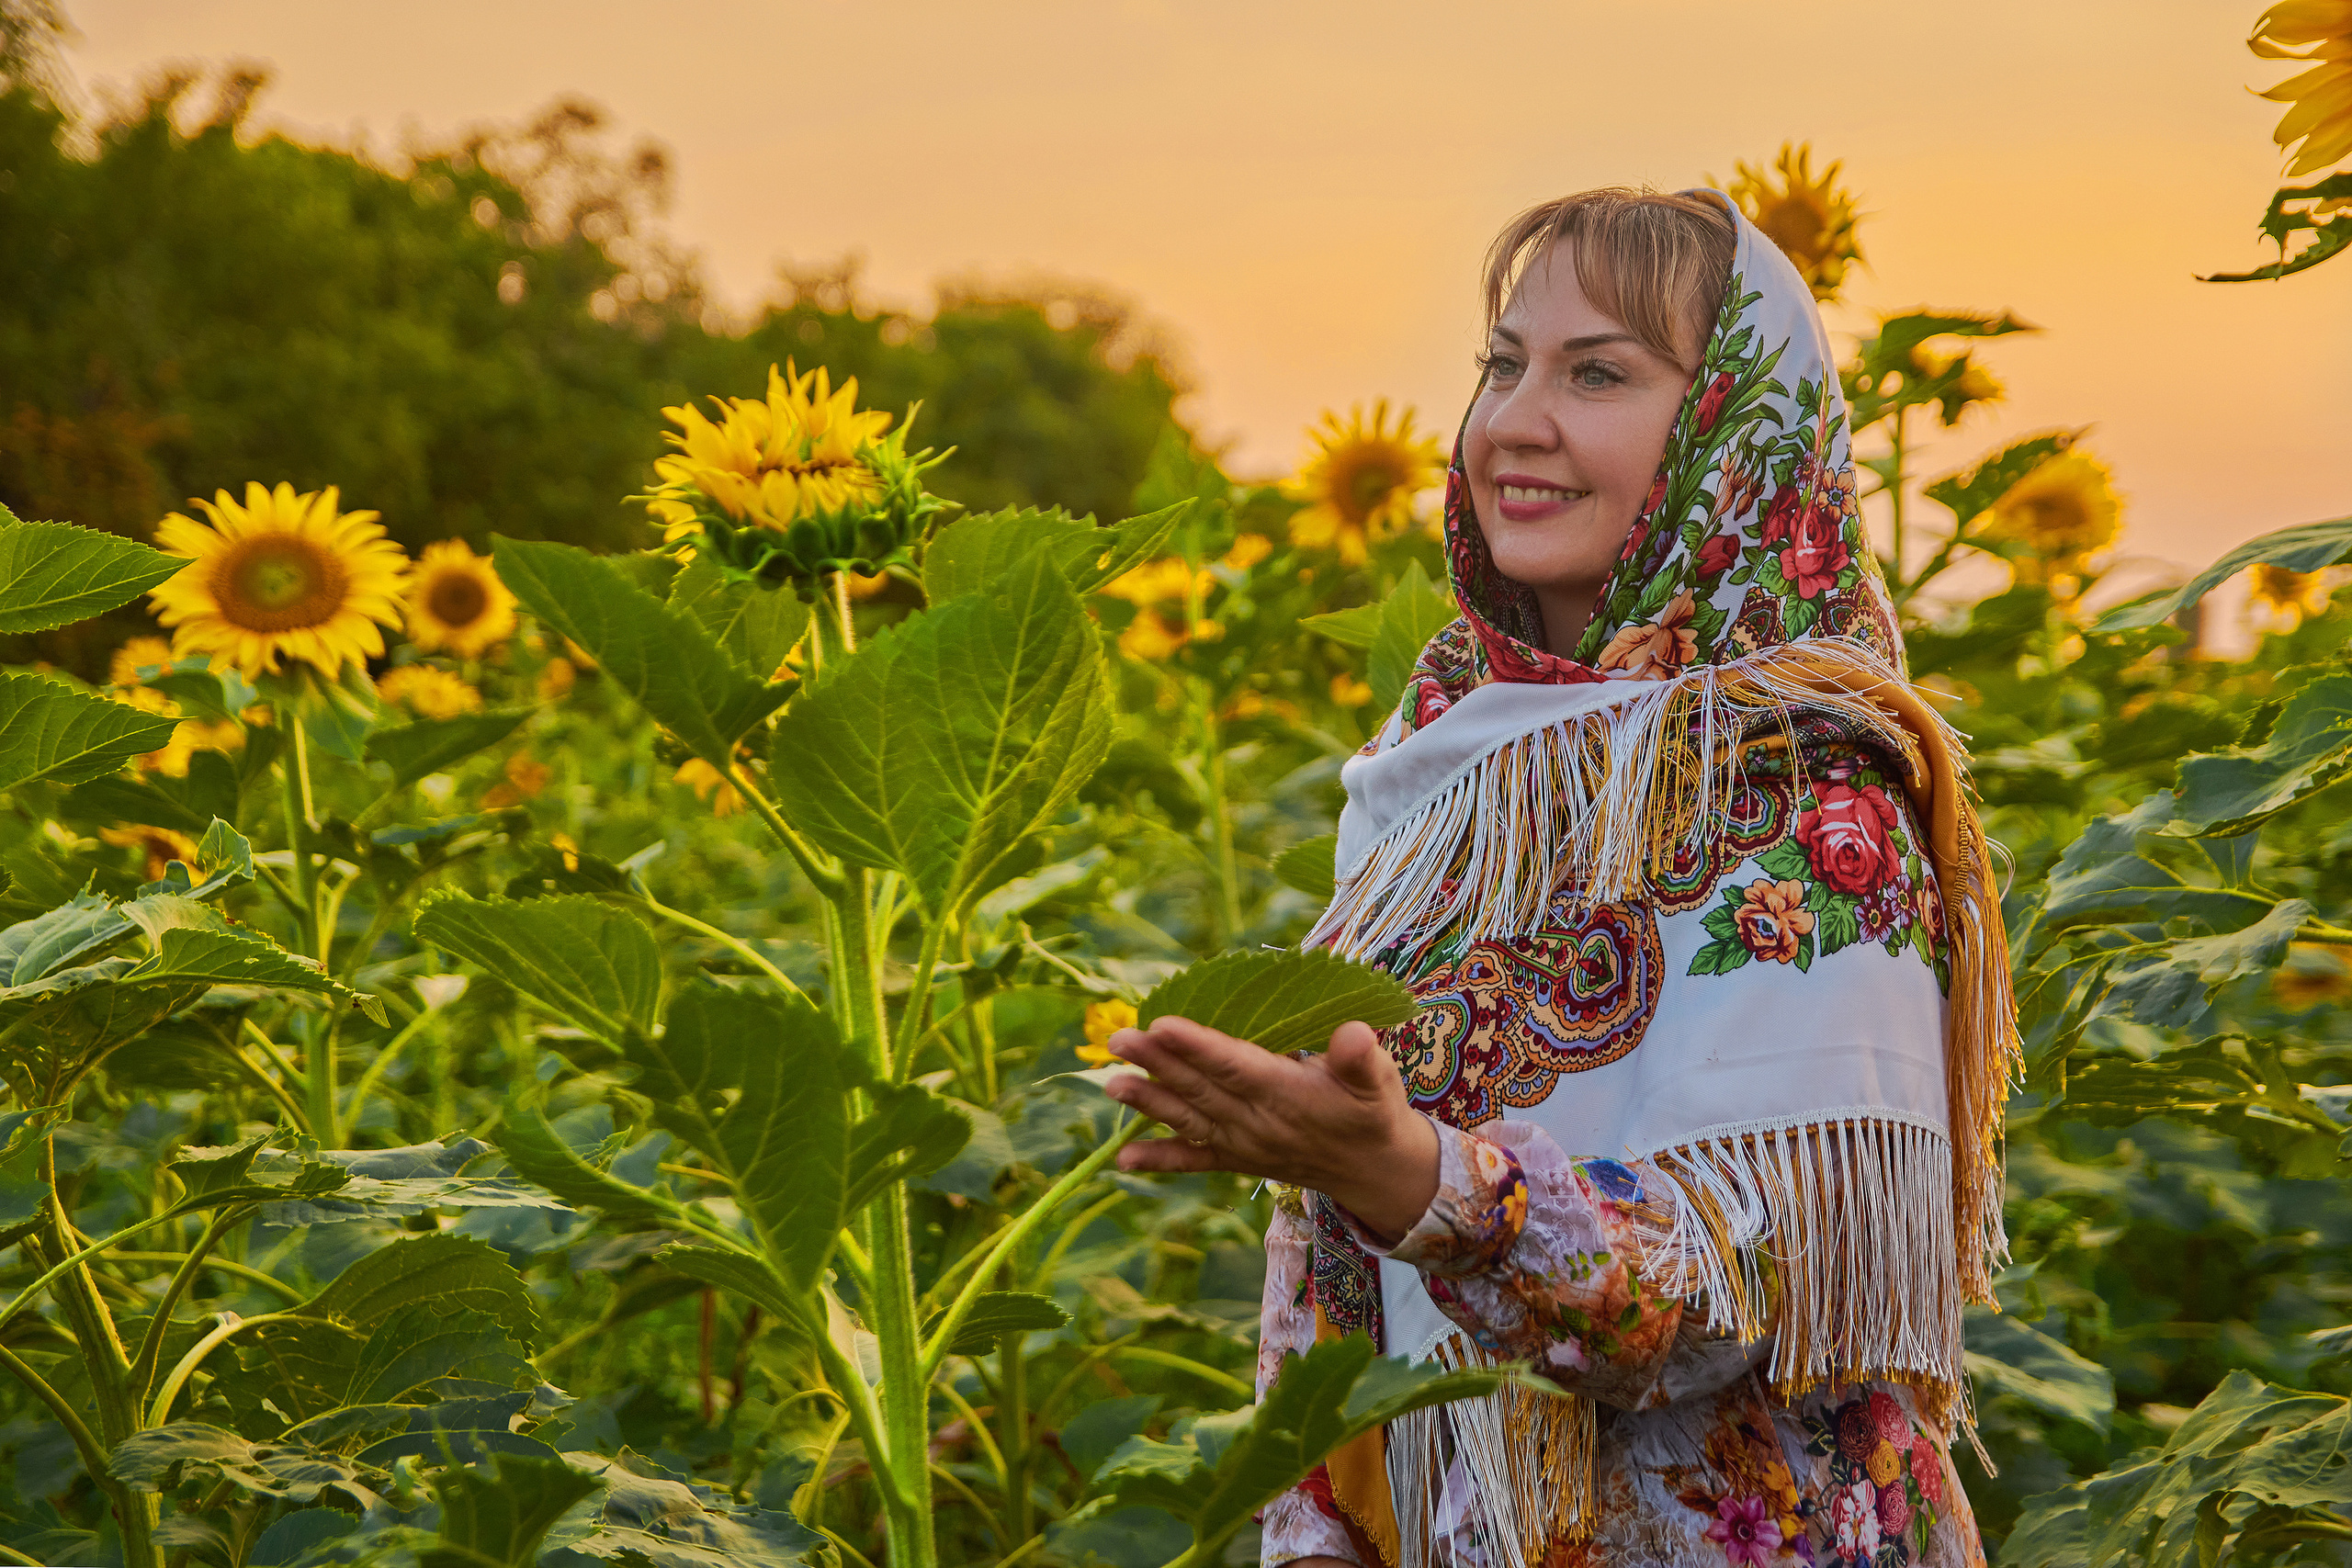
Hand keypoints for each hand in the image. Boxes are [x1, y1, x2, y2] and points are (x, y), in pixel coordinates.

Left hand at [1102, 1016, 1438, 1240]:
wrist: (1373, 1171)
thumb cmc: (1373, 1111)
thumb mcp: (1379, 1080)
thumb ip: (1361, 1059)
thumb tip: (1353, 1033)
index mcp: (1287, 1094)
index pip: (1235, 1066)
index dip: (1198, 1047)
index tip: (1161, 1025)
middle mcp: (1257, 1122)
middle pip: (1200, 1088)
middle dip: (1157, 1063)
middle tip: (1117, 1039)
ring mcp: (1242, 1144)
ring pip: (1188, 1119)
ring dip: (1148, 1103)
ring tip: (1110, 1084)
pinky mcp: (1236, 1159)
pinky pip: (1194, 1160)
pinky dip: (1159, 1160)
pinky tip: (1122, 1160)